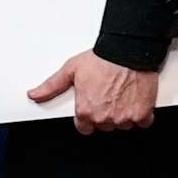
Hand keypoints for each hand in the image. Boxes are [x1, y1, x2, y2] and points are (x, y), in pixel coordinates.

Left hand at [29, 49, 158, 134]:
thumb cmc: (103, 58)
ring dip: (124, 114)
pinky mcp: (142, 113)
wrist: (129, 50)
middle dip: (106, 113)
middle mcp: (103, 117)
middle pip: (104, 125)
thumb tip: (35, 94)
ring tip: (123, 95)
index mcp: (85, 111)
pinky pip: (142, 122)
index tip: (94, 105)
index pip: (84, 127)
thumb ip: (52, 86)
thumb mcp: (71, 69)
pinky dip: (142, 114)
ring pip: (122, 124)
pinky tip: (137, 100)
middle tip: (110, 96)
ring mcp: (124, 117)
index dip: (89, 115)